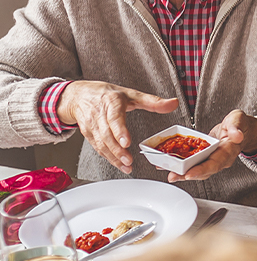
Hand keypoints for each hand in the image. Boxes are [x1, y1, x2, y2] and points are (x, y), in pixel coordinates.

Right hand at [57, 80, 177, 172]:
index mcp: (111, 102)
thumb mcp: (131, 94)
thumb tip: (173, 103)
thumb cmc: (106, 94)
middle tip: (128, 160)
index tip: (127, 142)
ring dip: (113, 157)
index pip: (114, 118)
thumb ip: (153, 101)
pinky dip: (108, 157)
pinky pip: (97, 147)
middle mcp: (99, 114)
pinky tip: (119, 164)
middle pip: (107, 134)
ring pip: (101, 143)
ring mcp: (92, 125)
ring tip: (126, 166)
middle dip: (117, 149)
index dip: (119, 131)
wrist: (78, 95)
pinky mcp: (88, 134)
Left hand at [167, 110, 256, 182]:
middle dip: (187, 175)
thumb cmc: (239, 124)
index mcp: (228, 152)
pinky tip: (167, 164)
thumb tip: (237, 135)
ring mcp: (212, 160)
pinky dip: (180, 166)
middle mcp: (220, 160)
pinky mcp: (205, 158)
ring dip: (181, 174)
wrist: (241, 129)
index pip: (215, 163)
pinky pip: (192, 164)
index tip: (189, 174)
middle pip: (203, 171)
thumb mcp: (238, 120)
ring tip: (168, 173)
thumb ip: (236, 127)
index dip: (202, 170)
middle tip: (172, 176)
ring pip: (196, 170)